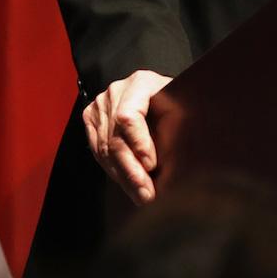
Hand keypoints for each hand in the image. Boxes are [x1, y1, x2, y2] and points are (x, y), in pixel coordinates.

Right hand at [82, 70, 173, 203]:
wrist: (164, 97)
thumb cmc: (177, 103)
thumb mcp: (183, 110)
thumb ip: (176, 130)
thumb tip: (171, 166)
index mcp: (140, 83)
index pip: (129, 116)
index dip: (139, 143)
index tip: (152, 165)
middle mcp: (116, 92)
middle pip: (115, 137)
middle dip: (131, 171)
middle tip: (146, 193)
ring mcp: (101, 105)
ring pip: (105, 149)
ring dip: (123, 177)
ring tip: (140, 194)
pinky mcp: (92, 119)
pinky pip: (98, 150)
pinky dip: (113, 170)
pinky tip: (127, 183)